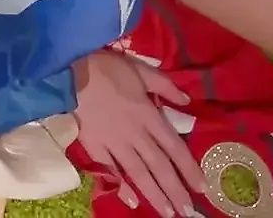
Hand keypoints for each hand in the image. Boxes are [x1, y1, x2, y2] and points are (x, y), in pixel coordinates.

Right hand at [74, 50, 204, 216]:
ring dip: (155, 194)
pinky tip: (132, 201)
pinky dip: (121, 186)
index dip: (189, 169)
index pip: (174, 147)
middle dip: (175, 190)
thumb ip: (164, 85)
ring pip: (138, 173)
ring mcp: (114, 143)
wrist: (69, 71)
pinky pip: (110, 170)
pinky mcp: (94, 146)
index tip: (202, 188)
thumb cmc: (106, 68)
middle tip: (188, 212)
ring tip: (168, 213)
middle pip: (159, 166)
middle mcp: (135, 134)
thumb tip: (186, 99)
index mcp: (148, 115)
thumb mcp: (141, 70)